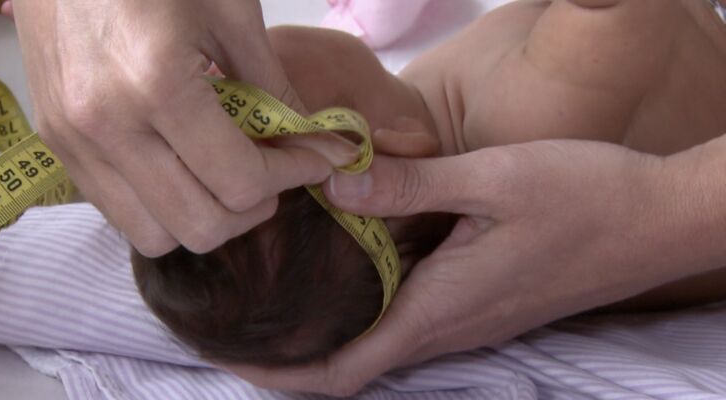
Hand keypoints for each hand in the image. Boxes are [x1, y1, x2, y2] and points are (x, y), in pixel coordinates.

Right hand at [8, 0, 357, 255]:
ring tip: (229, 175)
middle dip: (253, 208)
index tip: (316, 155)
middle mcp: (106, 128)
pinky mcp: (56, 143)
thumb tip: (315, 138)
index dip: (293, 175)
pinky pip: (117, 210)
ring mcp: (72, 141)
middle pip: (199, 227)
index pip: (239, 181)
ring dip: (205, 217)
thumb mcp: (229, 11)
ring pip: (154, 235)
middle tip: (275, 171)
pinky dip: (162, 206)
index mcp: (156, 86)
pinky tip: (185, 166)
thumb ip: (273, 85)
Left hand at [226, 139, 696, 395]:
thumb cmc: (584, 199)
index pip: (344, 371)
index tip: (228, 357)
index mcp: (439, 309)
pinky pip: (411, 318)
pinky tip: (353, 265)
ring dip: (328, 328)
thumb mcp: (493, 180)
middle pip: (353, 364)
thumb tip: (333, 183)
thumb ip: (410, 185)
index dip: (281, 376)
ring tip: (278, 293)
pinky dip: (368, 305)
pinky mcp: (484, 302)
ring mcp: (468, 319)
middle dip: (292, 353)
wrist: (656, 220)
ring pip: (380, 340)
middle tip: (237, 316)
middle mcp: (448, 328)